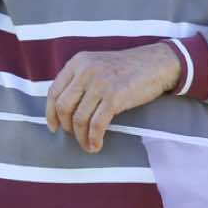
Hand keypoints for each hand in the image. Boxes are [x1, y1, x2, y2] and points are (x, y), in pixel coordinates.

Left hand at [44, 43, 181, 153]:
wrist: (157, 64)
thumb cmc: (127, 69)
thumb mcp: (97, 65)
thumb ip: (80, 80)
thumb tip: (64, 109)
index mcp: (78, 62)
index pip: (54, 91)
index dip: (50, 113)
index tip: (54, 127)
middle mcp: (86, 71)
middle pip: (63, 107)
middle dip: (67, 127)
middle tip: (75, 136)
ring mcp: (100, 83)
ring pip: (79, 119)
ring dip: (81, 137)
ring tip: (88, 145)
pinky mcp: (114, 97)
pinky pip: (96, 125)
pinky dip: (94, 139)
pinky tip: (96, 145)